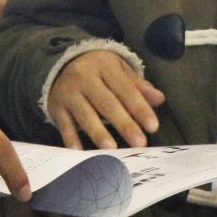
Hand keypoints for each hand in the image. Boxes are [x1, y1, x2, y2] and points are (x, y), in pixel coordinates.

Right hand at [46, 50, 164, 149]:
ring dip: (98, 132)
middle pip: (107, 104)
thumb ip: (138, 87)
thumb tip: (159, 99)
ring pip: (85, 115)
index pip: (125, 89)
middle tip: (140, 142)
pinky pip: (65, 125)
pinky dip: (71, 139)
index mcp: (105, 67)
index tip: (153, 126)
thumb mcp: (119, 71)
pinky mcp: (56, 108)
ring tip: (112, 149)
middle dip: (124, 124)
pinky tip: (80, 152)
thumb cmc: (99, 72)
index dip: (139, 108)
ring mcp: (69, 93)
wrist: (61, 64)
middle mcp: (85, 79)